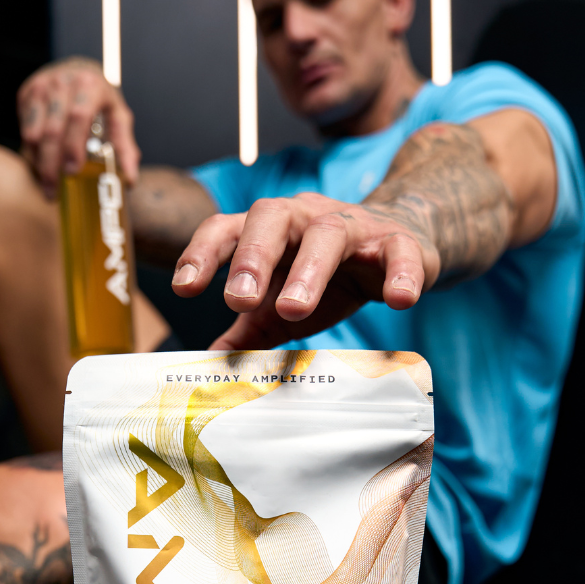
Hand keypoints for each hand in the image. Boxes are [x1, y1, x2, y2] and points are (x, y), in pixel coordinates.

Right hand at [16, 57, 140, 196]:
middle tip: (54, 192)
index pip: (78, 116)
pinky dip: (32, 152)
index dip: (74, 146)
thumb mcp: (118, 116)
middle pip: (53, 130)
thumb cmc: (100, 98)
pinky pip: (25, 130)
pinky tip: (42, 166)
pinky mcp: (26, 94)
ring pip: (34, 133)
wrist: (76, 68)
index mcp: (89, 86)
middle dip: (52, 165)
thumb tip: (130, 180)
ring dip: (39, 163)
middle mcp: (62, 82)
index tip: (73, 171)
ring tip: (48, 186)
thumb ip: (125, 146)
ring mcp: (41, 87)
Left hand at [170, 192, 439, 348]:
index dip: (202, 253)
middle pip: (271, 217)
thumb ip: (247, 332)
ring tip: (295, 310)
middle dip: (251, 257)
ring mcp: (352, 225)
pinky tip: (398, 301)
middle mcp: (304, 217)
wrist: (397, 245)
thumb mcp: (281, 306)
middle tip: (238, 301)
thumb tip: (206, 366)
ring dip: (309, 271)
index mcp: (267, 231)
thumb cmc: (326, 276)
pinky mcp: (398, 241)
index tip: (185, 289)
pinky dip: (399, 273)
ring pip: (328, 234)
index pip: (226, 228)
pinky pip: (399, 250)